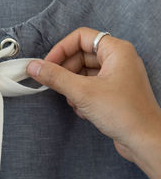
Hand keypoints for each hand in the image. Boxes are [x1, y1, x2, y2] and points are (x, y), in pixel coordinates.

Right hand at [26, 27, 160, 163]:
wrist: (144, 140)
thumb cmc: (124, 113)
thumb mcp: (82, 92)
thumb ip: (55, 77)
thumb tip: (34, 67)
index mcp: (116, 51)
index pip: (81, 38)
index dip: (61, 49)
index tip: (46, 65)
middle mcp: (118, 60)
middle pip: (80, 55)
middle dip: (65, 71)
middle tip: (53, 84)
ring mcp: (116, 77)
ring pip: (83, 73)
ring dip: (72, 86)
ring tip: (74, 100)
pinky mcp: (113, 92)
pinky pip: (89, 86)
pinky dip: (81, 96)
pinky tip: (83, 110)